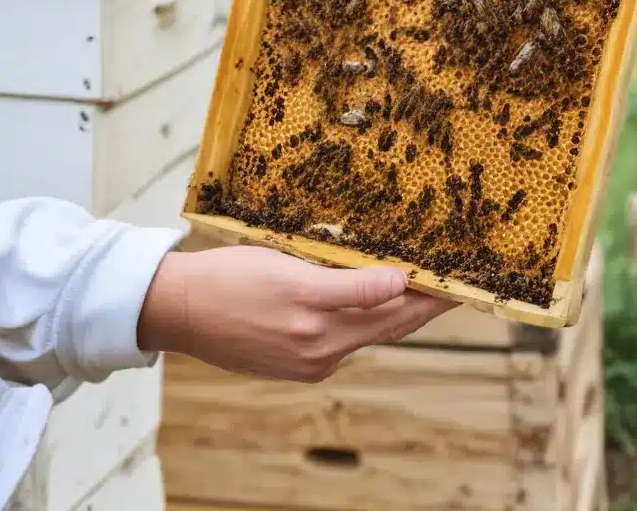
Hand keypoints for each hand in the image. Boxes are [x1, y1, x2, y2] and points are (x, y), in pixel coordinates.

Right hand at [137, 246, 453, 382]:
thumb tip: (395, 283)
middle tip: (453, 288)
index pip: (392, 306)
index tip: (456, 282)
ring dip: (397, 316)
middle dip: (422, 307)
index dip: (427, 294)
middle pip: (388, 326)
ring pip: (368, 335)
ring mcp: (308, 361)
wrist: (180, 311)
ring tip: (422, 293)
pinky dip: (366, 327)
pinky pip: (344, 345)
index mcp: (319, 317)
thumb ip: (348, 283)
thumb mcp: (292, 268)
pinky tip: (376, 309)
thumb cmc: (231, 277)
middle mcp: (320, 347)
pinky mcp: (296, 367)